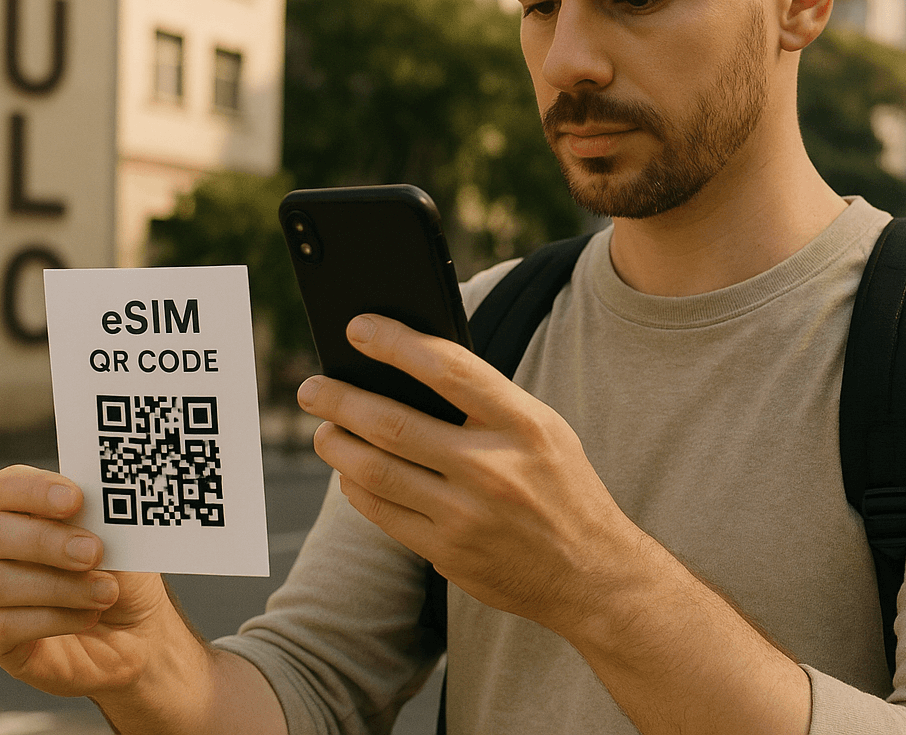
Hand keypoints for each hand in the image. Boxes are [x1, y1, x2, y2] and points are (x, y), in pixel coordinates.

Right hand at [0, 464, 187, 697]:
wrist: (138, 634)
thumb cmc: (125, 577)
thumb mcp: (125, 541)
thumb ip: (105, 516)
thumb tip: (103, 495)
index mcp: (25, 514)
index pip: (6, 488)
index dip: (34, 490)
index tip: (75, 499)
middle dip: (45, 541)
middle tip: (94, 552)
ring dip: (59, 586)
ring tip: (107, 593)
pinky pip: (2, 626)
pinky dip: (53, 620)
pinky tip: (88, 617)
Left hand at [297, 315, 651, 635]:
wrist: (593, 575)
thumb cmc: (562, 489)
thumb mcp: (543, 431)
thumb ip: (487, 403)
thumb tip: (411, 368)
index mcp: (523, 424)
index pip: (448, 369)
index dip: (396, 343)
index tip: (357, 329)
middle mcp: (493, 468)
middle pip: (394, 424)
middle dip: (341, 400)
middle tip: (312, 388)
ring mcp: (467, 515)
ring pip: (376, 471)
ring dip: (338, 445)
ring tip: (324, 430)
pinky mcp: (448, 553)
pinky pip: (383, 513)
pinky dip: (357, 487)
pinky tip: (349, 472)